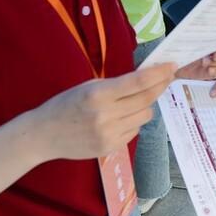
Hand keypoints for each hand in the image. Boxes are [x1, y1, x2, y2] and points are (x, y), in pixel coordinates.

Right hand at [30, 63, 176, 160]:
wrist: (43, 135)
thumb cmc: (66, 105)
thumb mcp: (88, 87)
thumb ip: (116, 84)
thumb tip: (148, 78)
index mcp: (98, 94)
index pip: (138, 82)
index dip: (158, 74)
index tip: (172, 66)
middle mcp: (106, 115)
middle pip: (146, 100)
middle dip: (160, 87)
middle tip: (167, 78)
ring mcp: (109, 134)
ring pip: (145, 116)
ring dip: (145, 106)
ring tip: (131, 102)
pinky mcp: (110, 148)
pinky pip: (135, 131)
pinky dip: (133, 122)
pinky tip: (119, 119)